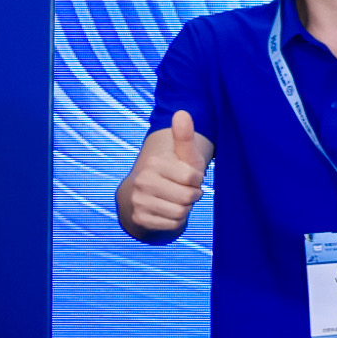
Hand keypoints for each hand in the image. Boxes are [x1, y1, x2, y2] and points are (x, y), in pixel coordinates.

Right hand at [120, 110, 213, 236]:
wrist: (146, 195)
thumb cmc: (174, 172)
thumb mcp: (183, 155)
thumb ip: (184, 136)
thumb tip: (182, 113)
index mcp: (154, 163)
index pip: (193, 178)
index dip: (197, 180)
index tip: (189, 177)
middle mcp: (143, 181)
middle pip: (188, 197)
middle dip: (192, 196)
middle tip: (183, 190)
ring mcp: (139, 200)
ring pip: (181, 212)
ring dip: (184, 209)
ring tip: (176, 200)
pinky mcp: (140, 218)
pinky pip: (173, 224)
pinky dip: (176, 221)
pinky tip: (168, 211)